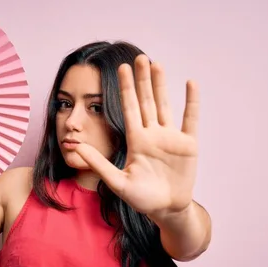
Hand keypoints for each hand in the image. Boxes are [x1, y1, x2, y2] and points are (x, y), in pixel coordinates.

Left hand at [75, 54, 199, 217]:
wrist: (166, 210)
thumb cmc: (142, 198)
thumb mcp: (117, 182)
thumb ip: (98, 164)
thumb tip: (76, 147)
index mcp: (135, 141)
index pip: (128, 108)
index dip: (125, 88)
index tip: (120, 68)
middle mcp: (152, 134)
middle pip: (145, 101)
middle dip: (142, 79)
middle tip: (139, 57)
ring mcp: (170, 138)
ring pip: (164, 105)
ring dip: (161, 85)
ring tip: (157, 63)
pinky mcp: (188, 144)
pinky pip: (190, 118)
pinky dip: (191, 101)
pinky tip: (190, 83)